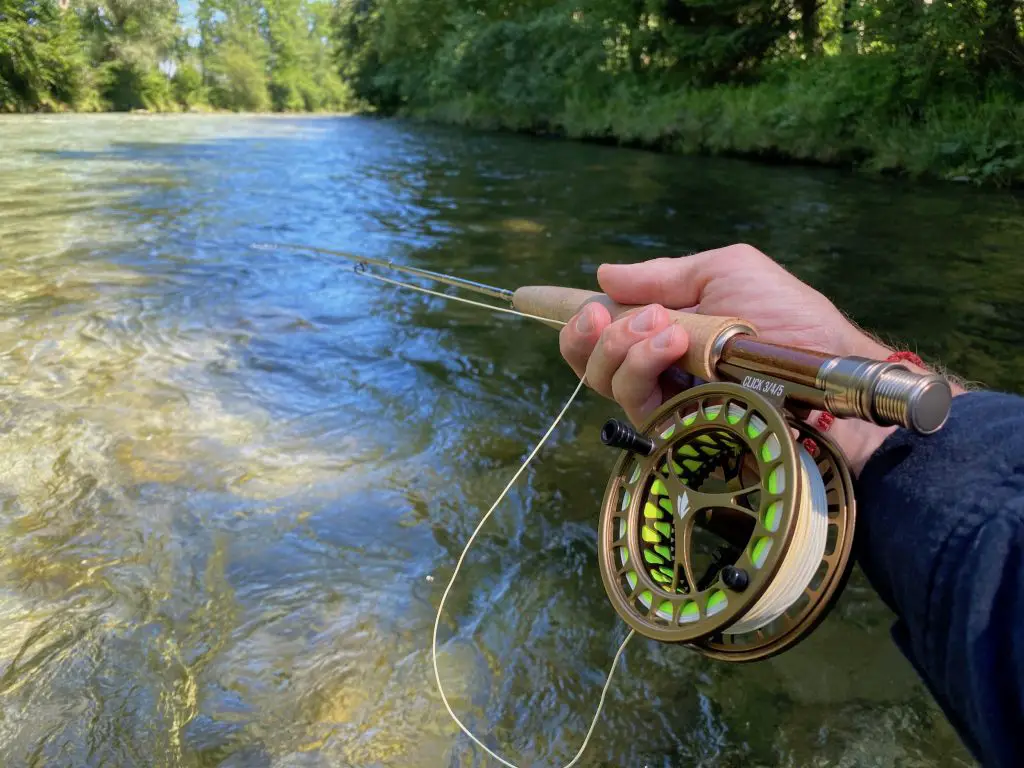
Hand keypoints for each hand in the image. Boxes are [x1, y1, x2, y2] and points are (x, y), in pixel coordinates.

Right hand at [559, 244, 921, 473]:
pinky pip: (632, 401)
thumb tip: (603, 274)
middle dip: (589, 330)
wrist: (832, 373)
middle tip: (628, 314)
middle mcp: (657, 367)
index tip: (526, 296)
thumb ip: (664, 276)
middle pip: (586, 359)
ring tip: (667, 328)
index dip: (568, 315)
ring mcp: (666, 401)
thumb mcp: (726, 272)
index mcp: (665, 329)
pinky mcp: (676, 430)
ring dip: (621, 345)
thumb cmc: (790, 318)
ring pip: (600, 380)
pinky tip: (671, 342)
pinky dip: (641, 364)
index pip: (602, 328)